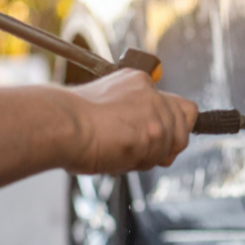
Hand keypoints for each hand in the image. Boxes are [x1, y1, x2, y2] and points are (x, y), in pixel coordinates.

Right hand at [64, 69, 198, 173]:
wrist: (62, 124)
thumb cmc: (73, 120)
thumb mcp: (106, 103)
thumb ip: (133, 111)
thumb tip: (152, 135)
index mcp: (141, 82)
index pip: (182, 108)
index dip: (176, 128)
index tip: (164, 137)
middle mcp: (154, 93)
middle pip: (183, 131)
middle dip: (165, 147)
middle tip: (135, 149)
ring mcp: (157, 113)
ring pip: (170, 148)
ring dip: (147, 157)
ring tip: (119, 149)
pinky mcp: (154, 132)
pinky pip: (157, 159)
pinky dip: (138, 163)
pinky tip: (118, 153)